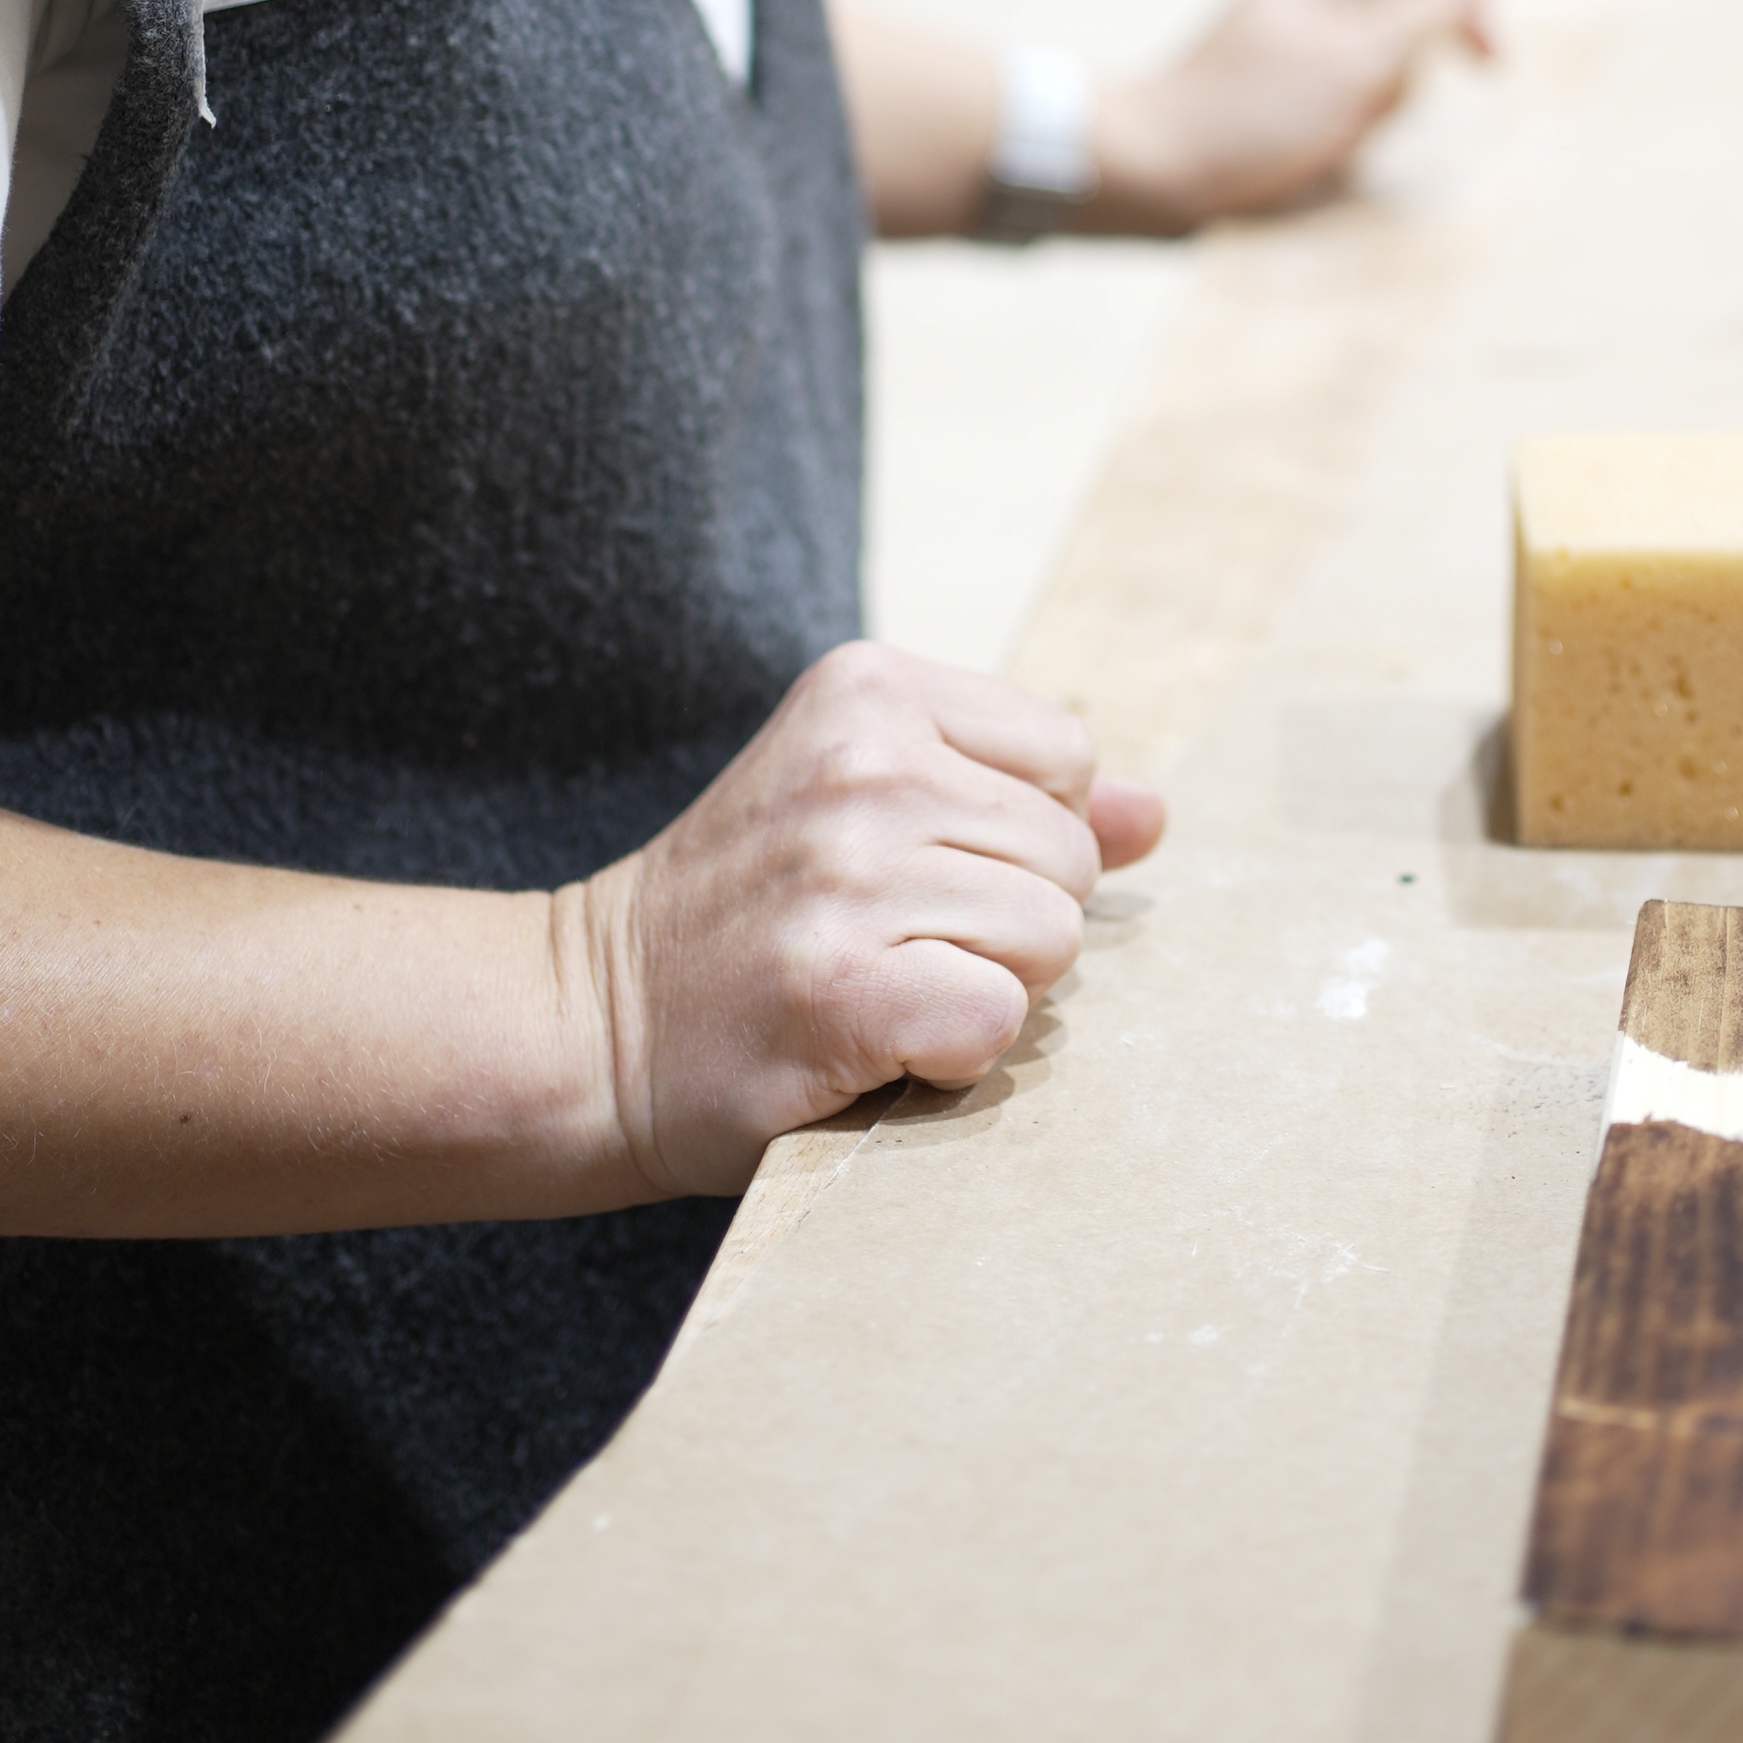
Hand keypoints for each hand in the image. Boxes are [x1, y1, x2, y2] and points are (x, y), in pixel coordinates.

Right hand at [577, 642, 1164, 1195]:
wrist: (586, 1019)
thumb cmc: (747, 914)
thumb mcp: (868, 803)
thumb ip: (1016, 794)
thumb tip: (1156, 814)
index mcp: (869, 688)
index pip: (1067, 756)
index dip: (1015, 836)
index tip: (914, 867)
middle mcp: (863, 764)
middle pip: (1068, 856)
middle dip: (1008, 920)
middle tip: (888, 940)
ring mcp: (847, 873)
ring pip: (1050, 940)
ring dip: (984, 989)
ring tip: (880, 986)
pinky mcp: (840, 988)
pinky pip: (1000, 1018)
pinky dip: (954, 1054)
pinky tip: (874, 1041)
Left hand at [1090, 0, 1496, 232]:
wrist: (1145, 175)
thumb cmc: (1246, 116)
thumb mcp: (1353, 56)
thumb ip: (1425, 10)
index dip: (1473, 13)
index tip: (1489, 70)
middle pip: (1411, 29)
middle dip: (1404, 83)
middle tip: (1355, 115)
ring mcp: (1294, 50)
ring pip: (1384, 81)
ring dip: (1374, 121)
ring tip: (1324, 148)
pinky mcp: (1281, 101)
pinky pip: (1349, 117)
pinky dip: (1347, 144)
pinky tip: (1312, 167)